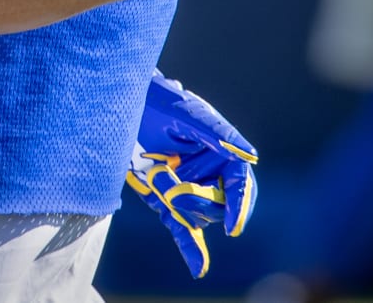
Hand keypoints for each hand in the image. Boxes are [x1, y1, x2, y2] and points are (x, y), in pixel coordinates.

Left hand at [126, 72, 257, 278]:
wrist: (121, 108)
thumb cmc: (158, 102)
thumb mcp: (188, 115)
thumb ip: (219, 134)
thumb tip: (251, 157)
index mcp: (222, 151)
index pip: (240, 184)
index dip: (240, 206)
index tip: (233, 227)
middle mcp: (210, 173)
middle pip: (219, 204)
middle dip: (199, 201)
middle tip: (173, 190)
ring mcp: (189, 190)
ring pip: (199, 216)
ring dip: (180, 207)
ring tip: (158, 178)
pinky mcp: (167, 203)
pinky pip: (184, 230)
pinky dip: (192, 249)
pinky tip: (199, 269)